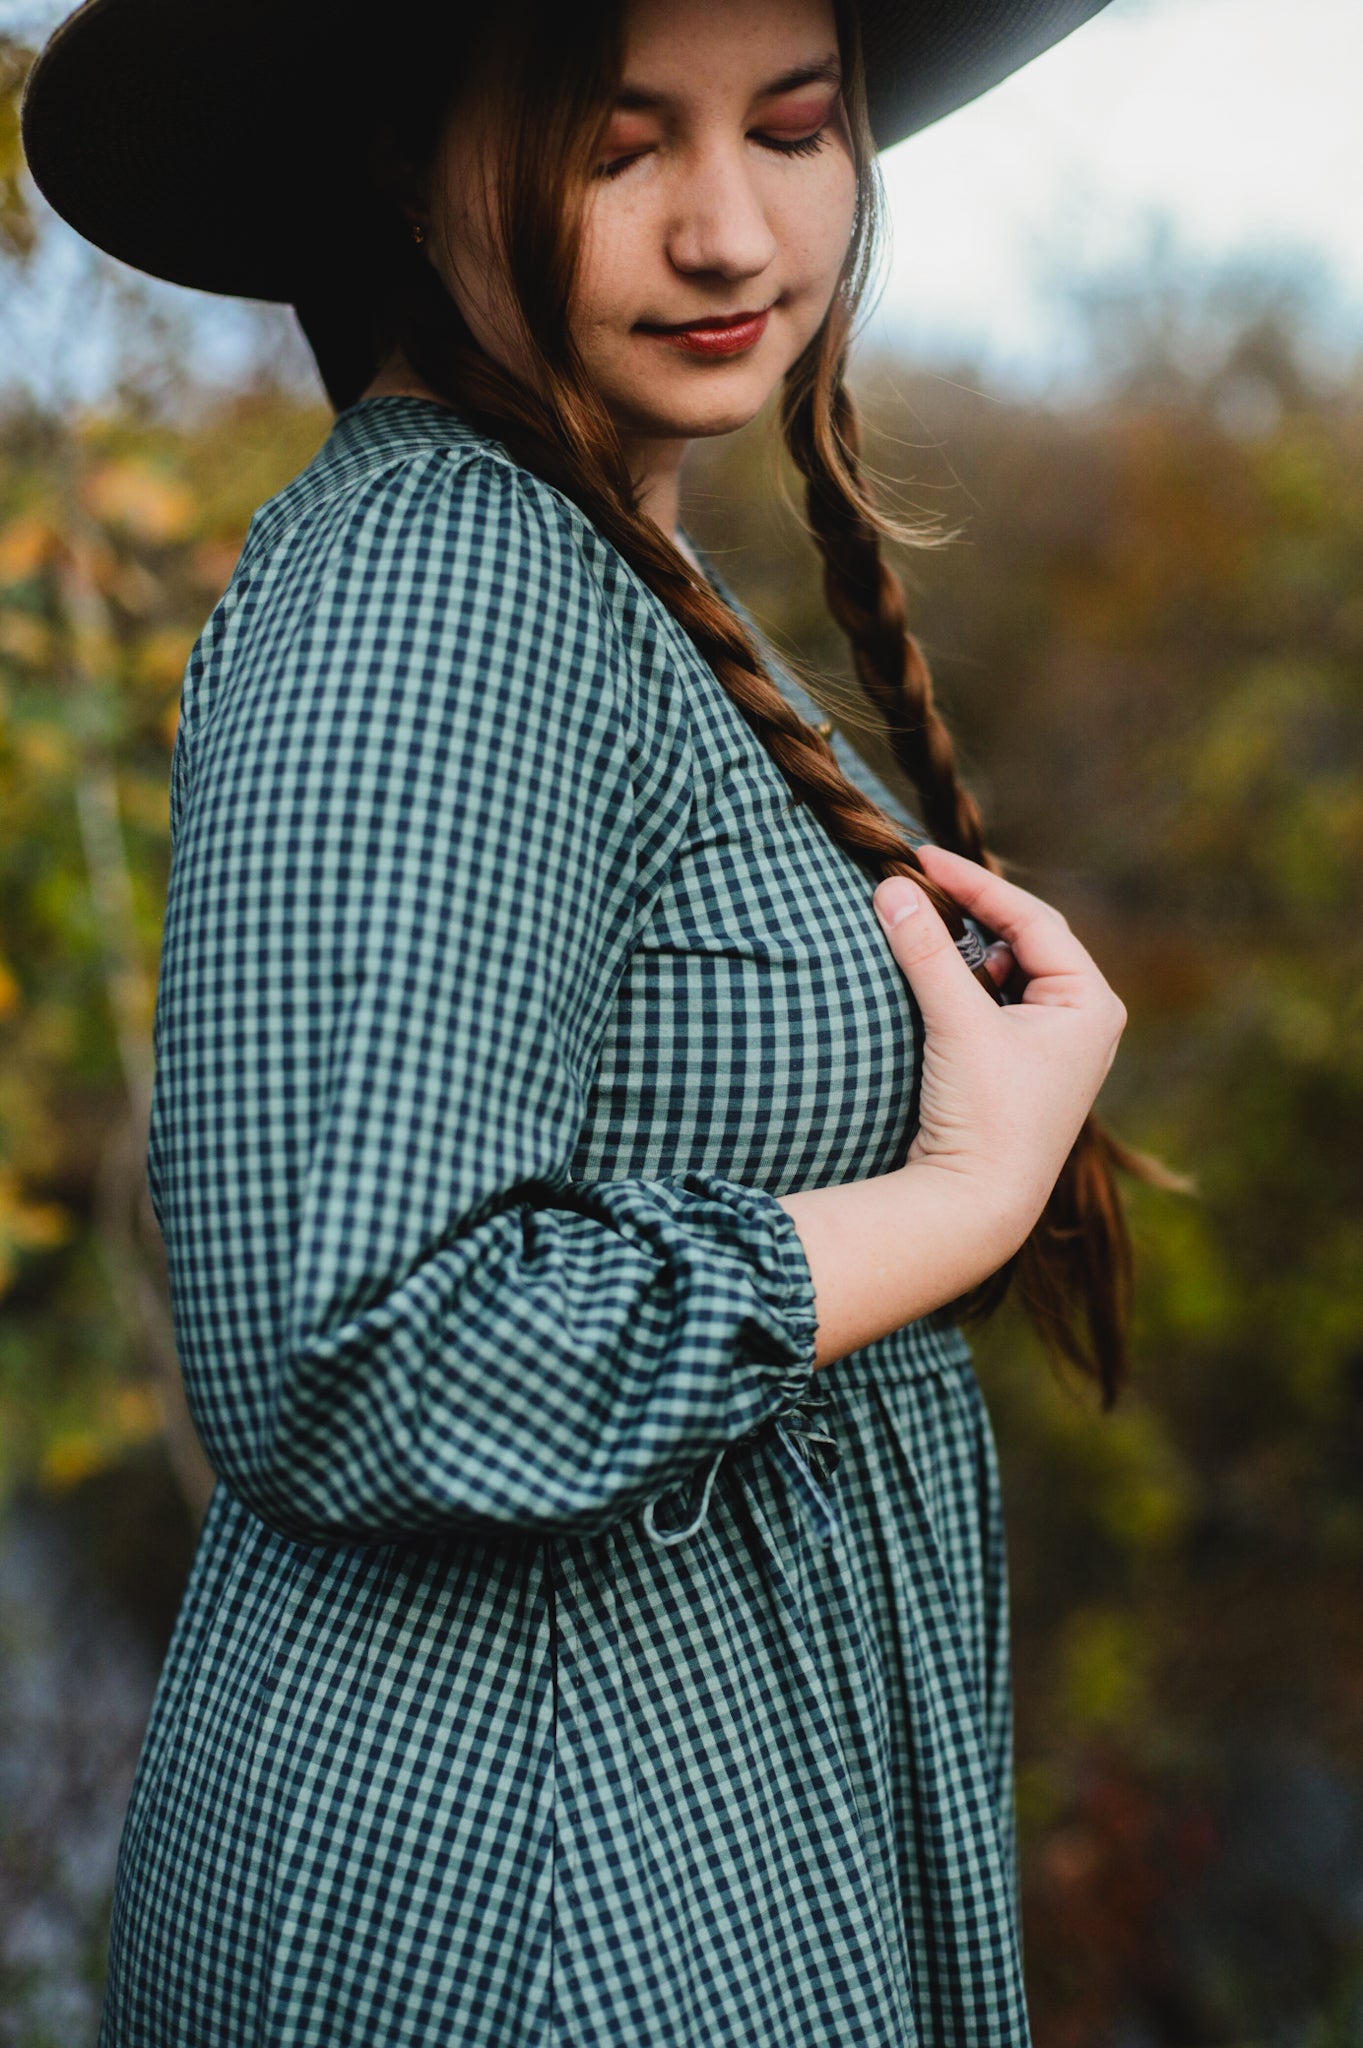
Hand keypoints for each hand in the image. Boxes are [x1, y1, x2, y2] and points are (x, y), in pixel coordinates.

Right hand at [873, 845, 1127, 1240]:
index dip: (976, 883)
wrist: (974, 1207)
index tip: (922, 858)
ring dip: (967, 950)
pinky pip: (995, 1004)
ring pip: (1008, 971)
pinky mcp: (1021, 1070)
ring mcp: (1055, 1048)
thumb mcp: (957, 1023)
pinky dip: (964, 985)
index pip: (1033, 918)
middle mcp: (1083, 1021)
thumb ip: (927, 951)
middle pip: (1026, 939)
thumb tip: (892, 887)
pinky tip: (932, 980)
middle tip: (920, 884)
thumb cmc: (984, 1117)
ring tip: (922, 930)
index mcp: (1091, 1003)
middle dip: (974, 913)